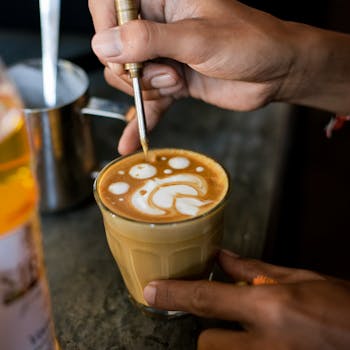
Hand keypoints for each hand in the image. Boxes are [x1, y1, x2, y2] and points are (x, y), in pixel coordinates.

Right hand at [88, 0, 297, 153]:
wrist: (274, 73)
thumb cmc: (249, 43)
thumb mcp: (198, 39)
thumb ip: (150, 40)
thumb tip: (105, 44)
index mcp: (163, 0)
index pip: (112, 4)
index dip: (106, 26)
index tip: (116, 51)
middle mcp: (159, 26)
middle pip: (116, 49)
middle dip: (135, 69)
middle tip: (167, 72)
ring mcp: (164, 57)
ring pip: (129, 77)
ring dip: (150, 89)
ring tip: (179, 82)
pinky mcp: (172, 82)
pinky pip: (148, 101)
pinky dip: (140, 120)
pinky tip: (129, 140)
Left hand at [143, 249, 349, 348]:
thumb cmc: (342, 308)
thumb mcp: (299, 279)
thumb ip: (254, 270)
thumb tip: (222, 258)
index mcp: (270, 308)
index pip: (207, 299)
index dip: (174, 294)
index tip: (152, 291)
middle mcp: (265, 344)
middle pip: (206, 342)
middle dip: (212, 329)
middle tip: (230, 318)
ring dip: (226, 344)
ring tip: (250, 331)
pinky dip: (242, 349)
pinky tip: (264, 337)